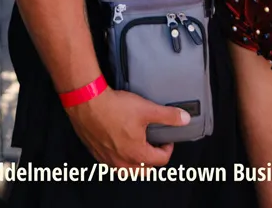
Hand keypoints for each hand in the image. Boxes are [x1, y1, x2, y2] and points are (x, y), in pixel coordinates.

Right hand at [66, 87, 189, 166]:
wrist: (87, 103)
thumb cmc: (114, 108)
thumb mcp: (147, 109)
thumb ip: (168, 115)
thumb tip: (184, 119)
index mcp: (136, 154)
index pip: (161, 160)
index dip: (168, 147)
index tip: (167, 138)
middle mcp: (122, 161)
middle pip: (144, 169)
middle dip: (153, 158)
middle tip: (155, 143)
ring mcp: (107, 159)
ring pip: (127, 168)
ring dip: (136, 160)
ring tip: (139, 144)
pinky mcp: (96, 152)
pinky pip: (112, 162)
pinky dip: (120, 156)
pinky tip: (119, 141)